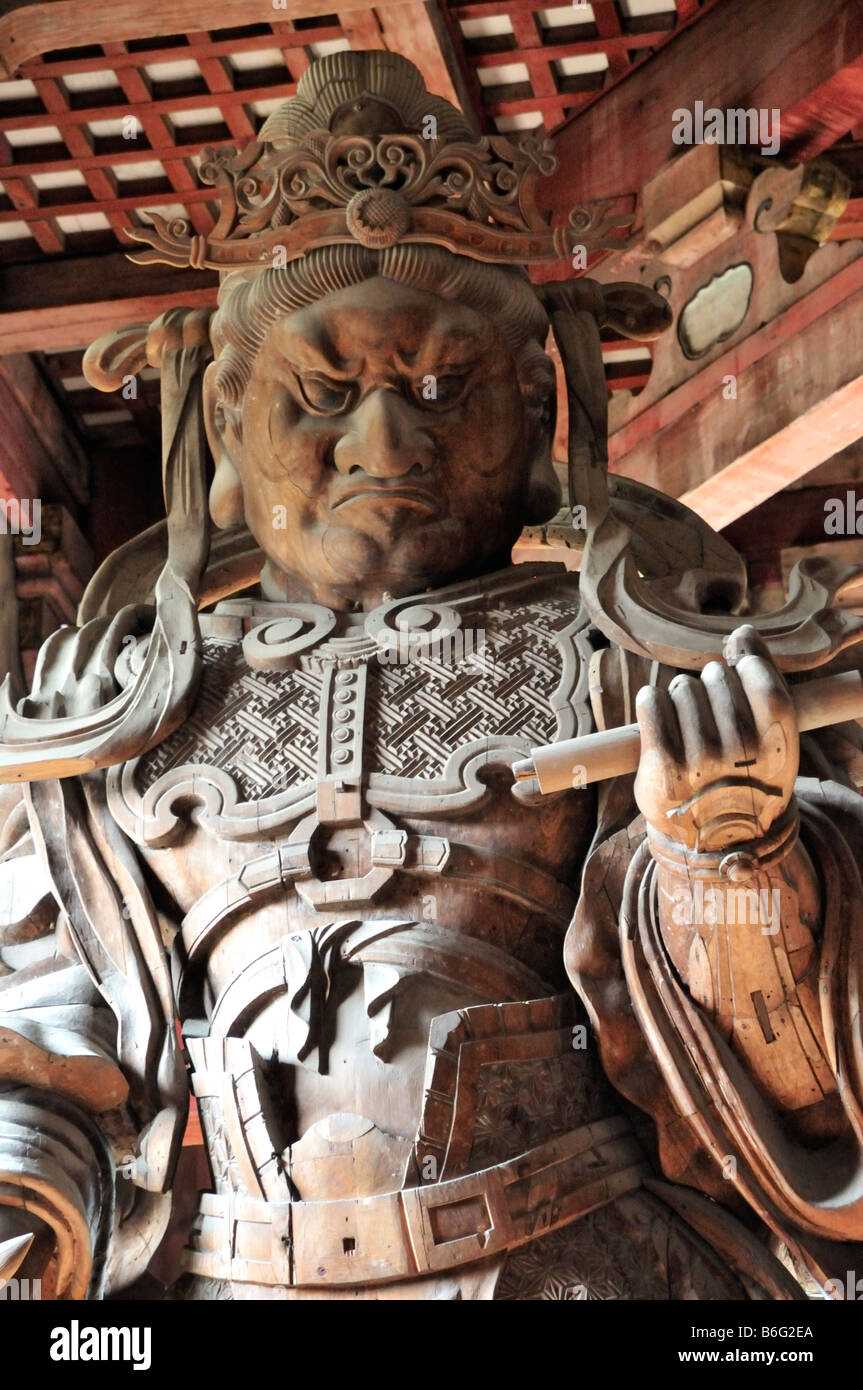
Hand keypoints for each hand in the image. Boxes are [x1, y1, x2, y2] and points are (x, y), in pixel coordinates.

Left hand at [633, 625, 797, 851]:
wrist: (717, 839)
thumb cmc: (746, 777)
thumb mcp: (772, 739)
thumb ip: (762, 681)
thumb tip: (744, 632)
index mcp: (777, 744)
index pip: (760, 678)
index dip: (745, 664)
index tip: (737, 671)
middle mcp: (741, 753)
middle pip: (715, 678)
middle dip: (708, 684)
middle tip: (707, 711)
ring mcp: (700, 761)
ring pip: (683, 688)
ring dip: (679, 696)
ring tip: (685, 721)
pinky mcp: (663, 766)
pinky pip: (652, 704)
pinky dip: (651, 700)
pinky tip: (656, 710)